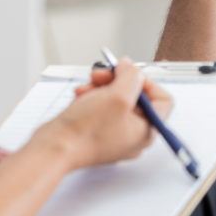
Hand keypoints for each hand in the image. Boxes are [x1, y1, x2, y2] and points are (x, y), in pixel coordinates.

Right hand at [33, 58, 172, 171]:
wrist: (54, 147)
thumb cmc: (84, 132)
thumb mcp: (117, 96)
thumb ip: (131, 77)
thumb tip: (132, 67)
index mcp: (146, 131)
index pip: (161, 99)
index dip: (146, 81)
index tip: (129, 73)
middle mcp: (133, 135)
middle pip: (136, 97)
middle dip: (118, 81)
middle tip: (104, 74)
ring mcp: (114, 134)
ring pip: (117, 99)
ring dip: (102, 86)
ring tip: (88, 86)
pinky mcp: (97, 131)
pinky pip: (102, 107)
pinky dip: (93, 96)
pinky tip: (81, 95)